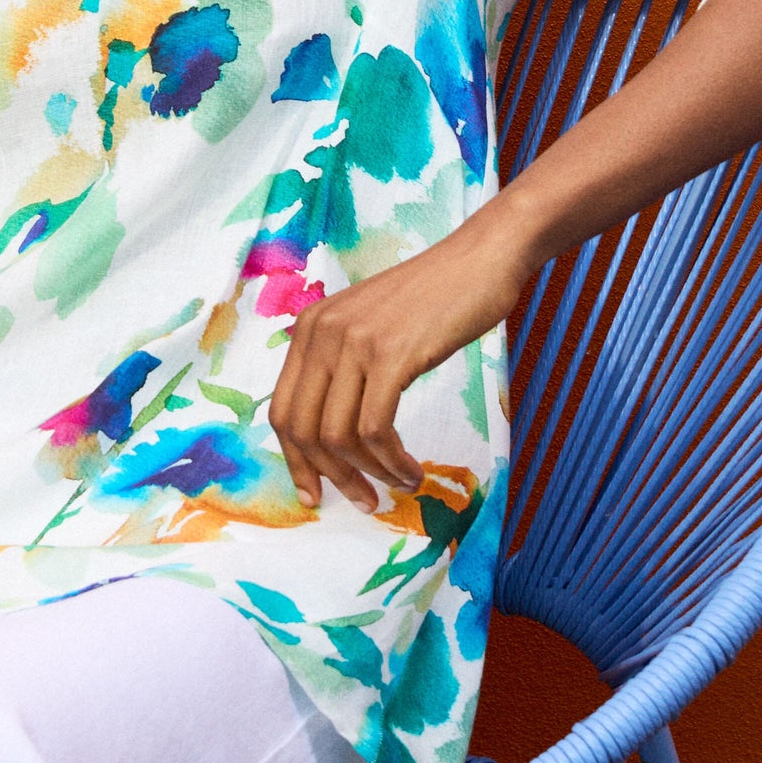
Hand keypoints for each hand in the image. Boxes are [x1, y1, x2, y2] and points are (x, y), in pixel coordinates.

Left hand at [269, 208, 533, 508]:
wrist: (479, 261)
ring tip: (397, 484)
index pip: (282, 410)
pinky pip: (376, 430)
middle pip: (302, 430)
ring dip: (367, 474)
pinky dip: (392, 461)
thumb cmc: (433, 299)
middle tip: (363, 501)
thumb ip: (344, 365)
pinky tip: (412, 470)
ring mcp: (354, 343)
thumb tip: (333, 432)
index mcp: (310, 329)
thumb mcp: (369, 326)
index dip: (296, 460)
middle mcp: (321, 333)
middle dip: (329, 476)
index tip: (314, 493)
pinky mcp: (391, 355)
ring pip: (337, 436)